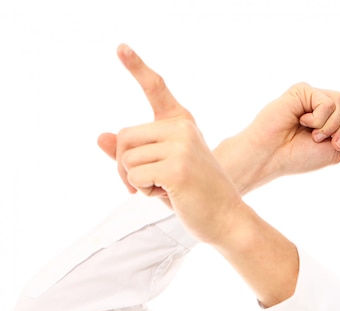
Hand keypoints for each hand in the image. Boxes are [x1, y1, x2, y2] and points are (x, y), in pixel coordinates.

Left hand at [98, 44, 243, 243]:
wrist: (227, 220)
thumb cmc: (194, 197)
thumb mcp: (161, 171)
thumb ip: (133, 153)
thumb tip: (99, 137)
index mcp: (183, 124)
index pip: (157, 89)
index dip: (137, 66)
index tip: (120, 47)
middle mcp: (183, 129)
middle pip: (125, 136)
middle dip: (125, 165)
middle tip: (145, 184)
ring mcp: (181, 147)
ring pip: (126, 158)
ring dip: (135, 181)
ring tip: (162, 189)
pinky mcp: (177, 168)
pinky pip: (134, 174)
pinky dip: (142, 190)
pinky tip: (166, 195)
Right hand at [217, 83, 339, 192]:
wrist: (271, 156)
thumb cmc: (297, 157)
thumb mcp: (335, 150)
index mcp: (329, 119)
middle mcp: (321, 105)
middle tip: (332, 143)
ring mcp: (311, 97)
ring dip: (332, 126)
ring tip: (313, 136)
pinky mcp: (301, 91)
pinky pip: (326, 101)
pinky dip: (319, 118)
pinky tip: (302, 123)